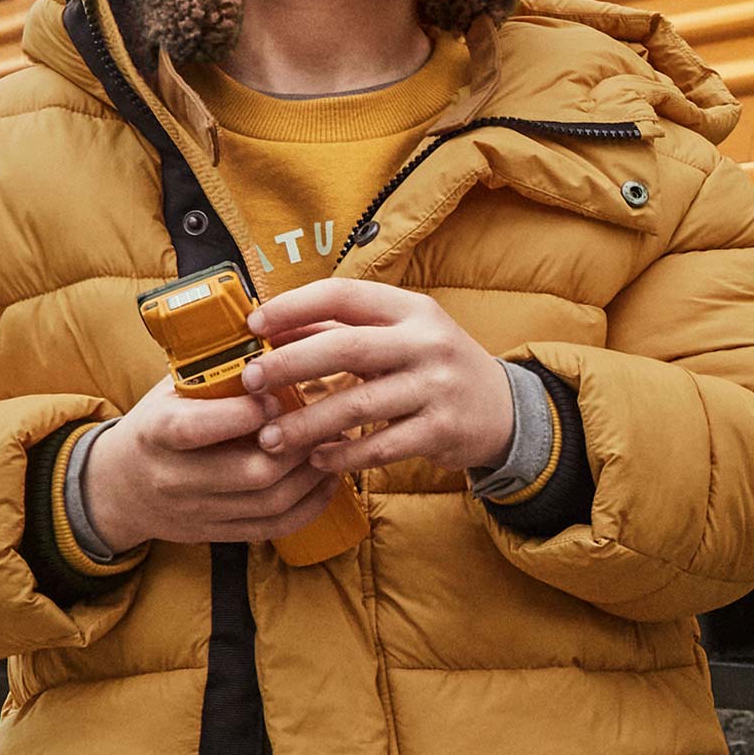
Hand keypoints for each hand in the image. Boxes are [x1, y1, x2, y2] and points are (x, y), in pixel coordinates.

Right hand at [81, 374, 341, 552]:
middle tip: (325, 418)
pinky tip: (326, 480)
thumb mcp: (168, 391)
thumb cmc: (154, 425)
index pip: (199, 429)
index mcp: (157, 432)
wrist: (118, 489)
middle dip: (297, 445)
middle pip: (251, 472)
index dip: (245, 414)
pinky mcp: (217, 534)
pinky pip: (274, 529)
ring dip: (312, 474)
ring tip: (333, 443)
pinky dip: (309, 506)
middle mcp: (176, 478)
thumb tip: (272, 335)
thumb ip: (211, 371)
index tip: (277, 394)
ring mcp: (198, 512)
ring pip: (270, 503)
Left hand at [240, 280, 513, 475]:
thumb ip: (340, 331)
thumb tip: (271, 331)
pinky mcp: (441, 430)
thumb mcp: (398, 336)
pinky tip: (316, 459)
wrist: (503, 409)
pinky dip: (344, 454)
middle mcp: (426, 342)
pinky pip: (381, 446)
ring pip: (358, 404)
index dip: (293, 307)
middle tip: (250, 382)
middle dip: (289, 364)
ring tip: (270, 437)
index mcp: (409, 309)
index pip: (342, 295)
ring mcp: (436, 387)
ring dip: (307, 423)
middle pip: (345, 347)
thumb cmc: (433, 367)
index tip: (254, 325)